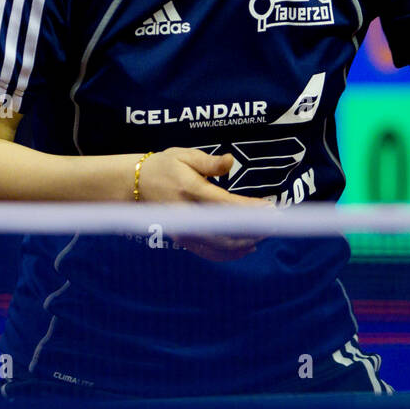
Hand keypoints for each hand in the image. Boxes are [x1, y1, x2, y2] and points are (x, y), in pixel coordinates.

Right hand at [135, 147, 274, 260]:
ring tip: (267, 233)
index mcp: (190, 190)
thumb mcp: (184, 155)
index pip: (226, 205)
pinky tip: (248, 247)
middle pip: (226, 229)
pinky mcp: (182, 239)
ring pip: (219, 245)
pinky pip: (209, 252)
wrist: (134, 186)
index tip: (271, 208)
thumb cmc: (164, 166)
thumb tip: (230, 161)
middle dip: (254, 229)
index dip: (250, 209)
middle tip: (275, 223)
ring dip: (246, 241)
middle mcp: (186, 214)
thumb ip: (209, 162)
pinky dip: (230, 253)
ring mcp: (183, 230)